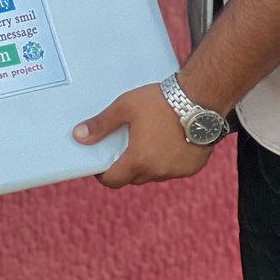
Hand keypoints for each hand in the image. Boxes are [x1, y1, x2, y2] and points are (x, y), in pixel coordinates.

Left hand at [74, 84, 214, 187]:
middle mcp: (158, 172)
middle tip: (124, 146)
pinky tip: (168, 141)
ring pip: (154, 174)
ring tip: (147, 140)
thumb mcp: (125, 107)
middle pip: (133, 178)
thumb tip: (78, 136)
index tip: (101, 163)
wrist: (201, 99)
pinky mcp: (193, 167)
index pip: (113, 180)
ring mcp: (177, 171)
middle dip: (125, 166)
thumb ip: (101, 124)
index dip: (103, 174)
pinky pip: (173, 169)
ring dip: (148, 164)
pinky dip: (167, 161)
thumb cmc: (161, 101)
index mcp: (138, 161)